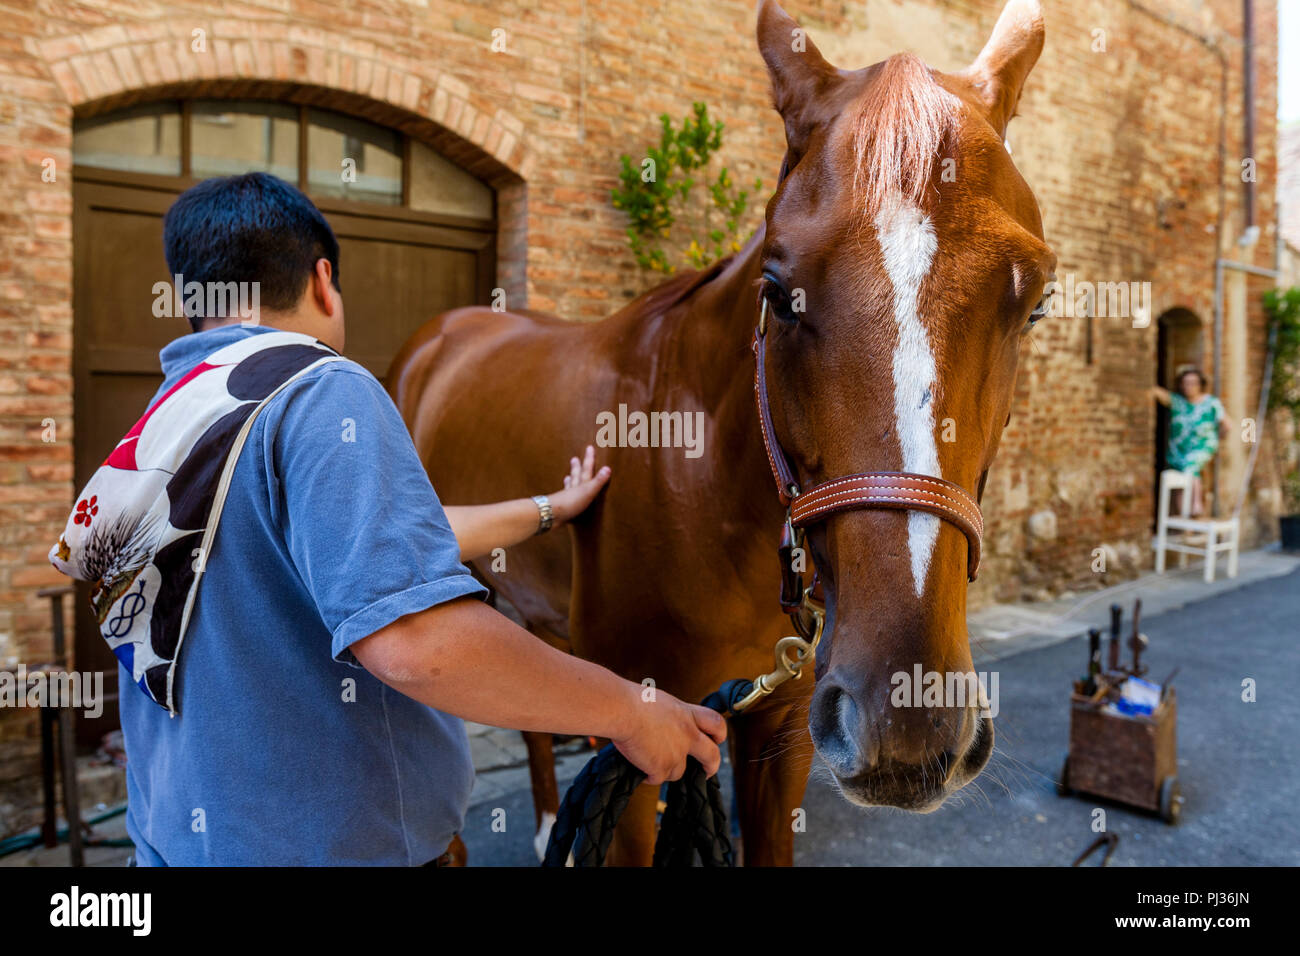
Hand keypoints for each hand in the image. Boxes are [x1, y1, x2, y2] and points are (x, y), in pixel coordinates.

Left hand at [547, 445, 610, 524]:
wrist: (551, 515)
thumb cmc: (571, 502)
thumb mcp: (588, 492)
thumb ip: (598, 481)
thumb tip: (608, 468)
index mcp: (581, 485)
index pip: (587, 470)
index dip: (589, 459)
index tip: (589, 448)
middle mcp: (573, 489)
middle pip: (576, 476)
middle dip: (577, 468)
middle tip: (574, 459)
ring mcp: (566, 498)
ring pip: (569, 487)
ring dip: (569, 481)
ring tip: (567, 476)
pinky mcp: (561, 508)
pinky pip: (564, 499)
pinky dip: (565, 496)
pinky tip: (564, 497)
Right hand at [610, 686, 726, 784]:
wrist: (621, 709)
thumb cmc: (632, 701)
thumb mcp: (661, 702)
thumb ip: (669, 717)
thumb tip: (664, 728)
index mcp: (687, 714)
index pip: (716, 723)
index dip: (719, 734)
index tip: (716, 741)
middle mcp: (687, 734)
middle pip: (712, 755)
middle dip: (712, 766)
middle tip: (707, 772)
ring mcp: (677, 753)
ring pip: (679, 772)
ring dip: (666, 769)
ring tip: (650, 760)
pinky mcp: (662, 767)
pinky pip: (657, 779)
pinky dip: (649, 776)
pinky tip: (641, 768)